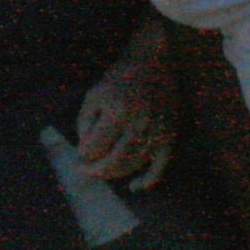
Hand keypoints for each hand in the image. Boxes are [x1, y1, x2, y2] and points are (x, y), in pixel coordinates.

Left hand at [75, 50, 177, 187]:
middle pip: (115, 161)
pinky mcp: (170, 136)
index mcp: (117, 112)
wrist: (154, 63)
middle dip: (97, 170)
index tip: (79, 156)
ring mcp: (158, 132)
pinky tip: (135, 186)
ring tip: (103, 172)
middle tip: (86, 171)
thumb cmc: (119, 77)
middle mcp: (140, 124)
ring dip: (116, 173)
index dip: (83, 155)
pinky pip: (161, 165)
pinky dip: (149, 180)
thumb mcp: (94, 94)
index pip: (95, 147)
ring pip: (134, 165)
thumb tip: (85, 150)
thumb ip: (85, 122)